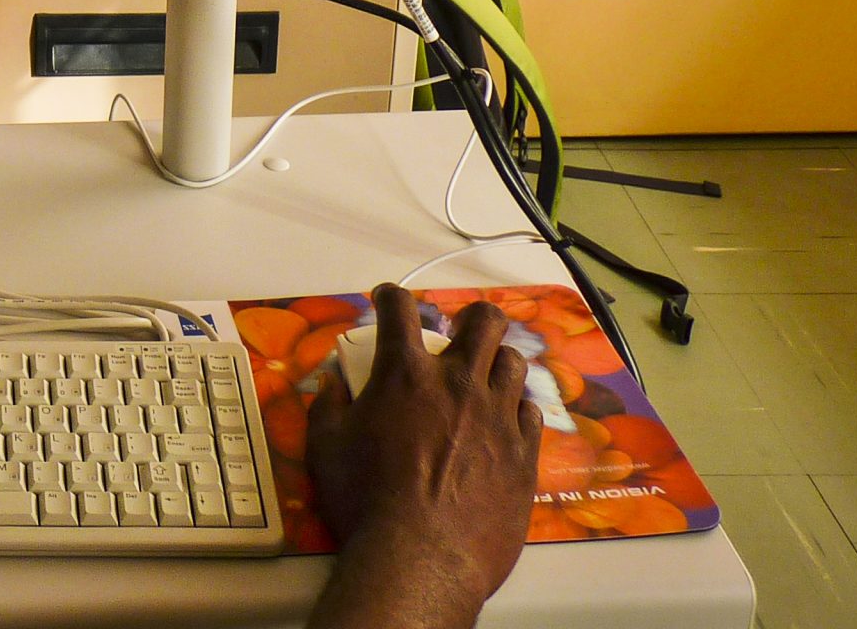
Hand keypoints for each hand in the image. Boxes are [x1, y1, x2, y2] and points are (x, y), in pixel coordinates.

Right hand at [305, 285, 542, 628]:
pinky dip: (516, 409)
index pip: (400, 310)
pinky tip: (504, 421)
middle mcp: (457, 385)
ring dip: (496, 362)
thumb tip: (333, 384)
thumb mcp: (326, 448)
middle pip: (483, 322)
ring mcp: (497, 418)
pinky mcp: (523, 455)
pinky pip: (530, 413)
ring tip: (485, 377)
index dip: (390, 296)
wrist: (420, 560)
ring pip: (513, 363)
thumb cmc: (366, 503)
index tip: (387, 299)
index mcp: (405, 375)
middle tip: (459, 330)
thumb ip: (329, 406)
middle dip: (471, 316)